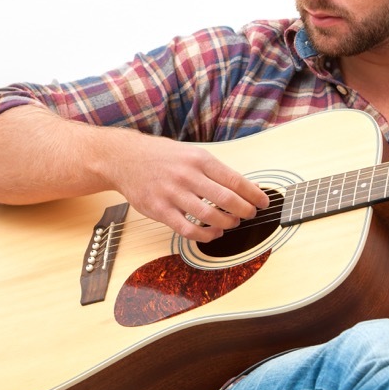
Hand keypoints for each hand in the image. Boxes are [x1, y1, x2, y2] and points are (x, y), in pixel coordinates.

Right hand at [103, 132, 269, 242]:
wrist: (124, 158)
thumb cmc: (161, 156)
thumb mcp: (190, 153)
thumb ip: (212, 170)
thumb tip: (242, 188)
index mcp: (199, 159)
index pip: (234, 179)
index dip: (253, 194)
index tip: (263, 202)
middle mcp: (188, 176)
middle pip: (226, 199)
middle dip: (244, 211)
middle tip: (250, 214)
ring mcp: (173, 194)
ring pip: (210, 216)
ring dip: (227, 224)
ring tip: (232, 223)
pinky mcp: (160, 210)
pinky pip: (188, 230)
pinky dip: (205, 235)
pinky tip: (213, 233)